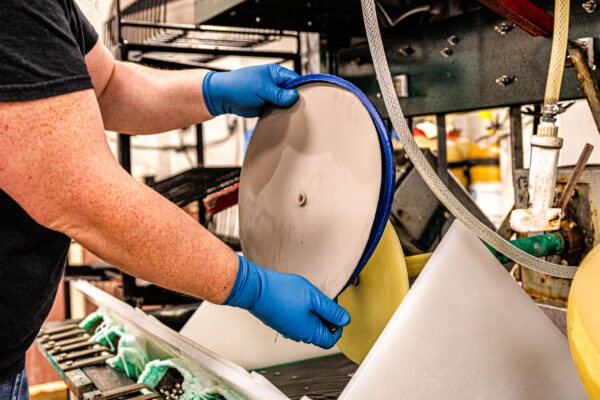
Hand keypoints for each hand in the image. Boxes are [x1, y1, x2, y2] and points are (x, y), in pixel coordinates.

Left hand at [202, 64, 299, 117]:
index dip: (300, 90)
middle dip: (294, 102)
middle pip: (293, 94)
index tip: (304, 99)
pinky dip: (280, 116)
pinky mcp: (268, 107)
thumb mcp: (262, 88)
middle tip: (295, 109)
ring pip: (287, 104)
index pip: (295, 81)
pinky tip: (280, 118)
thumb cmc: (239, 85)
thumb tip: (294, 96)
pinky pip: (279, 112)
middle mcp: (276, 85)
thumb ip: (279, 94)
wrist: (224, 97)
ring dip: (286, 110)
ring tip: (286, 113)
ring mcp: (272, 96)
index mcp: (276, 73)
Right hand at [223, 255, 349, 348]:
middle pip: (320, 332)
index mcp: (309, 332)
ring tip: (310, 296)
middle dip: (325, 317)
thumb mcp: (315, 298)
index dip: (338, 326)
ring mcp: (288, 329)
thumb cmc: (283, 292)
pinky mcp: (280, 321)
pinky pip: (297, 320)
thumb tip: (345, 320)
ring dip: (313, 312)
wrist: (256, 288)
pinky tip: (298, 297)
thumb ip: (332, 310)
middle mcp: (298, 335)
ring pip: (308, 325)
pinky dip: (302, 311)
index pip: (331, 339)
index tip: (336, 311)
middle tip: (323, 299)